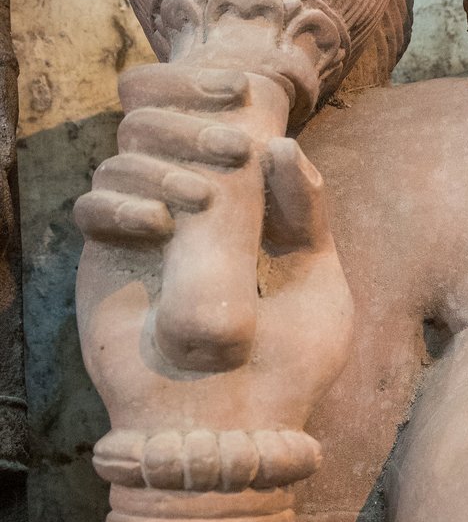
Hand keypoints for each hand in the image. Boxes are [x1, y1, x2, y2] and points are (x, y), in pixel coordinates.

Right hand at [76, 63, 353, 435]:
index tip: (240, 87)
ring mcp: (143, 237)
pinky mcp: (105, 267)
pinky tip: (159, 221)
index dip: (212, 94)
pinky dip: (121, 202)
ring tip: (199, 197)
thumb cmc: (288, 369)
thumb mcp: (321, 287)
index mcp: (241, 211)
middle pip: (159, 128)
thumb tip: (282, 147)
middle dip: (187, 117)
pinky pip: (93, 209)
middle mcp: (187, 213)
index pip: (211, 127)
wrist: (235, 434)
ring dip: (160, 160)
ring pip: (124, 159)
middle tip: (228, 144)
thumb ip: (308, 217)